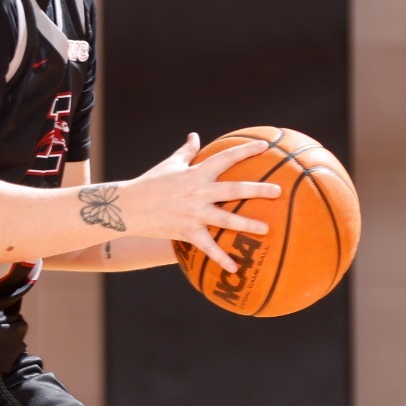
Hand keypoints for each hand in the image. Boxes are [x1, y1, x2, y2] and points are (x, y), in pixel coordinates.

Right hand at [97, 134, 280, 271]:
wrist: (127, 207)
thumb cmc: (149, 183)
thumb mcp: (169, 164)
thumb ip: (186, 151)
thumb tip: (195, 136)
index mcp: (196, 173)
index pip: (226, 158)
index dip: (246, 151)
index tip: (266, 147)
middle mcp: (198, 192)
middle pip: (233, 189)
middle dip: (258, 190)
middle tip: (278, 191)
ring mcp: (193, 213)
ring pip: (225, 220)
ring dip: (247, 225)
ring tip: (267, 229)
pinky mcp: (186, 231)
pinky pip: (207, 247)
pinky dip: (221, 258)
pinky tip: (235, 269)